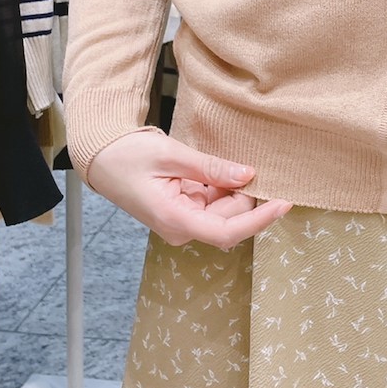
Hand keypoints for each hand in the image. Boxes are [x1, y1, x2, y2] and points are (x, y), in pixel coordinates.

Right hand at [86, 130, 292, 247]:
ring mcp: (183, 221)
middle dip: (244, 194)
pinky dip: (221, 186)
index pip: (228, 232)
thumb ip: (211, 168)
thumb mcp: (173, 155)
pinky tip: (214, 169)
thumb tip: (248, 174)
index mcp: (175, 220)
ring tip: (216, 162)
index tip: (284, 203)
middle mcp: (181, 227)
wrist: (102, 158)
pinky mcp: (184, 211)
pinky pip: (213, 202)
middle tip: (245, 161)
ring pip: (224, 210)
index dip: (259, 219)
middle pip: (230, 219)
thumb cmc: (129, 156)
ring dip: (231, 188)